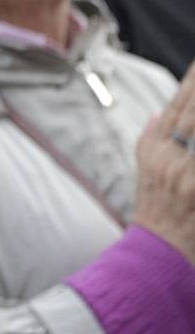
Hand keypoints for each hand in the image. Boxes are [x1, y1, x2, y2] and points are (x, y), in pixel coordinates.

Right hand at [133, 61, 194, 264]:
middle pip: (191, 113)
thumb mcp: (143, 170)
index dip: (189, 83)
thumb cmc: (155, 210)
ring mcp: (186, 173)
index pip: (174, 107)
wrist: (160, 250)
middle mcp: (169, 157)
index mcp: (154, 149)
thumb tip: (155, 114)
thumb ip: (149, 140)